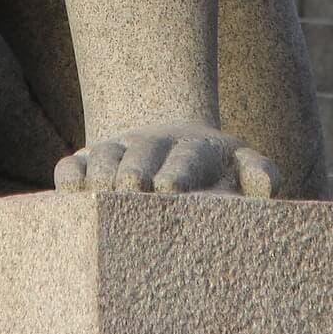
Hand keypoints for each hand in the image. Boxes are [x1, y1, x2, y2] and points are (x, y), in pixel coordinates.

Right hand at [56, 122, 279, 196]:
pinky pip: (69, 166)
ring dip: (100, 174)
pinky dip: (67, 178)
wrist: (167, 138)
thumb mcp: (240, 163)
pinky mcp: (84, 163)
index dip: (177, 173)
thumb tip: (265, 186)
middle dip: (134, 172)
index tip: (169, 189)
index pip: (185, 161)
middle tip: (131, 190)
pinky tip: (68, 194)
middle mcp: (149, 147)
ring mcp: (115, 152)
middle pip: (139, 156)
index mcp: (192, 151)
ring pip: (101, 157)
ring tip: (99, 195)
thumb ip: (260, 172)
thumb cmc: (212, 168)